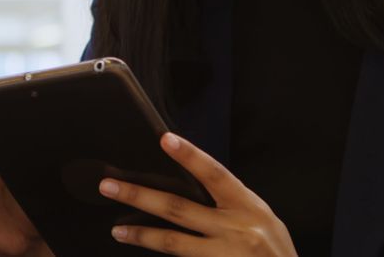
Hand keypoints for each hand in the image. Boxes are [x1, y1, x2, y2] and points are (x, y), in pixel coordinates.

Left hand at [98, 133, 296, 255]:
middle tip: (109, 186)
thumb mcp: (261, 219)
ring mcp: (224, 256)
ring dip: (142, 234)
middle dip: (140, 195)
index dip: (190, 155)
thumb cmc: (274, 251)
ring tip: (118, 230)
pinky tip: (143, 250)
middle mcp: (235, 230)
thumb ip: (230, 204)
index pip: (215, 174)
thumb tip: (192, 185)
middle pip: (179, 209)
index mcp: (248, 207)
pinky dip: (160, 256)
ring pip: (174, 242)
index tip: (164, 138)